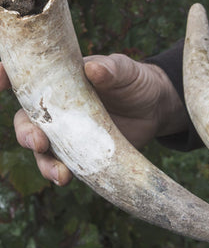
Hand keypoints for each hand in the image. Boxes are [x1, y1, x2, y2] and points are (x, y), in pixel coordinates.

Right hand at [1, 54, 187, 185]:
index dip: (6, 76)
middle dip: (25, 132)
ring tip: (58, 172)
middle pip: (27, 119)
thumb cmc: (134, 81)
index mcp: (61, 79)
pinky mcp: (79, 152)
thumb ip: (111, 68)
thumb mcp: (125, 70)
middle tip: (38, 141)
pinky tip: (65, 178)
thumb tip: (94, 69)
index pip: (26, 76)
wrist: (154, 108)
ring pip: (40, 148)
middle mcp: (56, 106)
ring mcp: (66, 131)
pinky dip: (58, 173)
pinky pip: (61, 164)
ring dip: (42, 160)